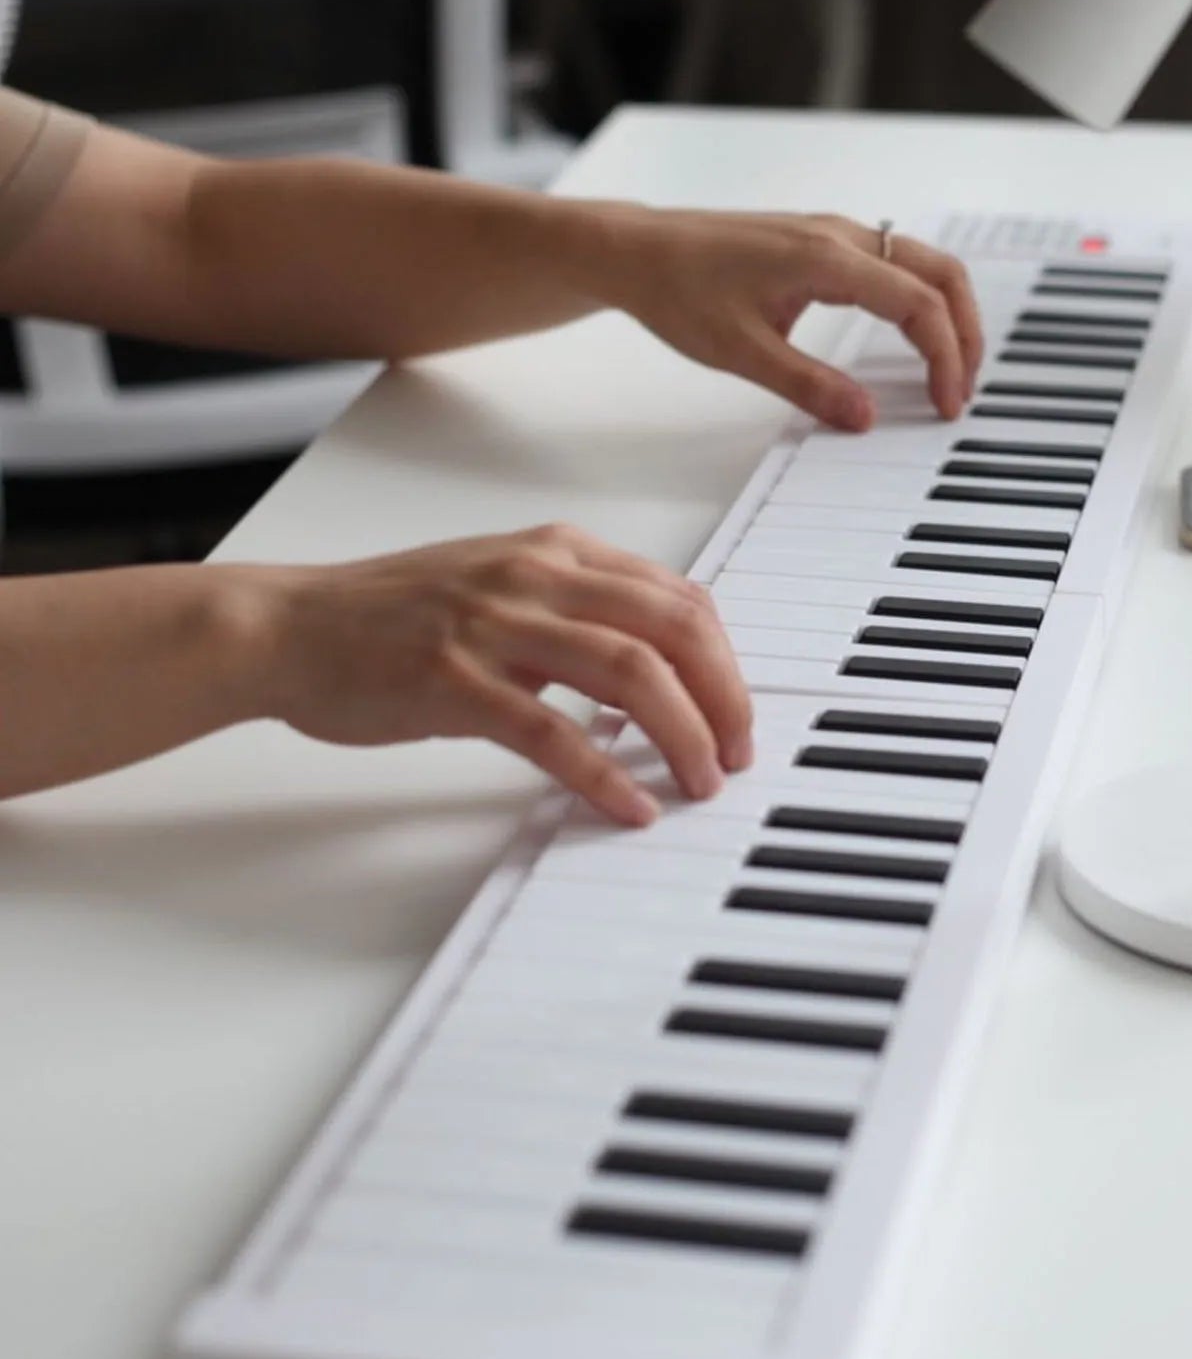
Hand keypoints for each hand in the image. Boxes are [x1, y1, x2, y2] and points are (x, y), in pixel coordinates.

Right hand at [250, 524, 752, 826]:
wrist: (287, 628)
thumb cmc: (391, 616)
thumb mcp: (500, 588)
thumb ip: (576, 614)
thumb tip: (653, 674)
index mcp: (556, 552)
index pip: (677, 596)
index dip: (724, 660)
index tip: (736, 712)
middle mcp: (537, 576)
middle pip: (674, 629)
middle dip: (725, 696)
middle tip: (737, 753)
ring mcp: (495, 625)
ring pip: (631, 673)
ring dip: (684, 734)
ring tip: (702, 781)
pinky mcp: (454, 682)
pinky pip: (554, 733)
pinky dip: (606, 775)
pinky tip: (631, 806)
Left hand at [600, 208, 984, 430]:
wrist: (637, 252)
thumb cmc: (678, 289)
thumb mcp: (741, 352)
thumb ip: (808, 386)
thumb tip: (864, 418)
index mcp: (826, 258)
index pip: (918, 303)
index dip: (944, 356)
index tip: (944, 403)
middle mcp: (840, 236)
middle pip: (940, 273)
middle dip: (965, 332)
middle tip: (962, 389)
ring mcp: (832, 235)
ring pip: (922, 264)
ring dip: (946, 314)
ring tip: (947, 369)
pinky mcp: (821, 244)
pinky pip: (893, 265)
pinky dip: (919, 301)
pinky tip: (910, 338)